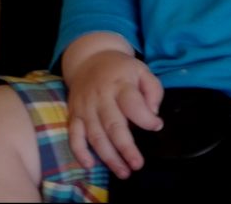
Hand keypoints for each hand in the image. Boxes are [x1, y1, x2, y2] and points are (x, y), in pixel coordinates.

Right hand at [66, 49, 162, 178]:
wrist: (89, 59)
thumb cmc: (120, 69)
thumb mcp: (142, 70)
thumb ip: (153, 90)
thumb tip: (153, 113)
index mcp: (120, 85)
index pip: (132, 104)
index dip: (145, 118)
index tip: (157, 126)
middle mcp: (100, 97)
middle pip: (113, 125)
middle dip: (126, 148)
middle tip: (137, 164)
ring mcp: (85, 107)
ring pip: (95, 136)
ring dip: (108, 157)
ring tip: (123, 172)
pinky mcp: (74, 114)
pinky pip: (73, 136)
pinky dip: (79, 152)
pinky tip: (90, 165)